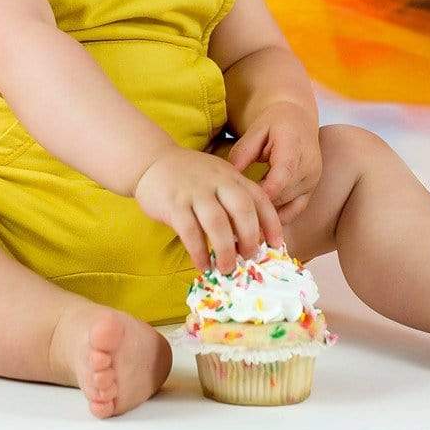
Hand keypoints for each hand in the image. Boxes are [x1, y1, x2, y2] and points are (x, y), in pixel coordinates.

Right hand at [134, 147, 284, 274]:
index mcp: (233, 177)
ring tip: (227, 268)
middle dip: (250, 238)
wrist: (152, 161)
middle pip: (242, 209)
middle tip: (250, 258)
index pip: (259, 199)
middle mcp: (217, 182)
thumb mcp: (218, 179)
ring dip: (225, 249)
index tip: (277, 245)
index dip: (271, 223)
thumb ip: (234, 200)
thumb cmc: (191, 177)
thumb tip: (252, 239)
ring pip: (217, 222)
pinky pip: (190, 231)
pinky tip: (203, 265)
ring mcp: (195, 191)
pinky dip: (199, 252)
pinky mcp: (174, 203)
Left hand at [224, 101, 321, 226]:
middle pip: (283, 194)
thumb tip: (228, 177)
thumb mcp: (256, 131)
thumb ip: (243, 152)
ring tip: (242, 222)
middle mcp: (308, 166)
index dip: (265, 191)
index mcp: (294, 147)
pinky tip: (258, 222)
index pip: (283, 174)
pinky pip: (294, 211)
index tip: (243, 203)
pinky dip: (277, 218)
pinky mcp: (311, 191)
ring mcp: (312, 181)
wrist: (299, 120)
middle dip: (259, 206)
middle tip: (234, 216)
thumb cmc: (274, 123)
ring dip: (266, 214)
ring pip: (287, 206)